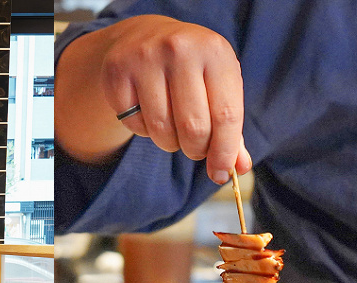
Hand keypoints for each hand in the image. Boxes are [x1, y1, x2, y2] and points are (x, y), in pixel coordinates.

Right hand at [98, 15, 251, 183]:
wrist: (146, 36)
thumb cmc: (192, 71)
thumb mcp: (218, 88)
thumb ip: (232, 130)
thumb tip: (238, 168)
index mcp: (216, 52)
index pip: (226, 116)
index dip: (225, 152)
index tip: (221, 173)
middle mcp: (181, 49)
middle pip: (194, 128)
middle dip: (196, 150)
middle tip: (195, 148)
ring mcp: (146, 57)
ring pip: (162, 130)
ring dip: (169, 143)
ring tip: (173, 128)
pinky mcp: (118, 70)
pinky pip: (134, 124)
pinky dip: (143, 130)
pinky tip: (147, 111)